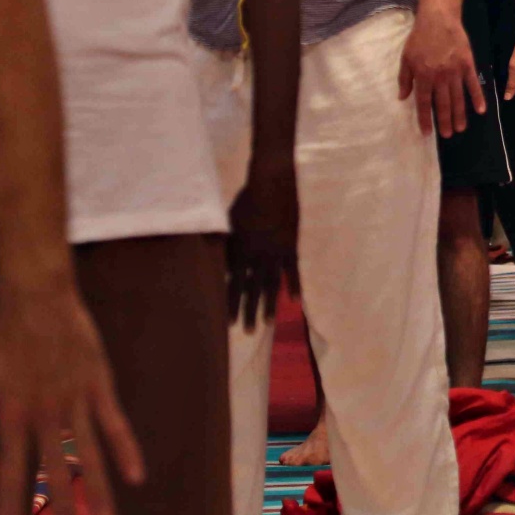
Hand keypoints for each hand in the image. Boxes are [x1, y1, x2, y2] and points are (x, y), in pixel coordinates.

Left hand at [0, 276, 144, 514]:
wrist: (33, 290)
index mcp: (11, 414)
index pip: (9, 472)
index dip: (10, 506)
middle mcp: (46, 414)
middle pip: (54, 473)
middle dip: (60, 512)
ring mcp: (76, 399)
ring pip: (88, 454)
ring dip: (96, 491)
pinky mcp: (98, 382)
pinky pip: (114, 423)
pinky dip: (125, 449)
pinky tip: (135, 475)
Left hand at [226, 158, 299, 332]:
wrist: (274, 183)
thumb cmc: (249, 198)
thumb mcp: (230, 219)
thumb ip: (227, 241)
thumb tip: (219, 258)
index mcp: (240, 249)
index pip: (233, 283)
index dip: (231, 303)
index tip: (228, 322)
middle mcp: (257, 255)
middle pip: (252, 288)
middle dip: (248, 311)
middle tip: (247, 332)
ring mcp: (277, 252)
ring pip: (272, 283)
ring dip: (269, 304)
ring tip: (268, 323)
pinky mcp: (293, 245)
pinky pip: (294, 269)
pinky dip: (294, 285)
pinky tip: (294, 301)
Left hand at [398, 9, 483, 136]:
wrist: (439, 19)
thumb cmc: (419, 38)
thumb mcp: (406, 58)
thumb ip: (404, 79)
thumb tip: (403, 98)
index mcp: (423, 76)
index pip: (424, 103)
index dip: (425, 119)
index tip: (427, 133)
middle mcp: (440, 77)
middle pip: (443, 104)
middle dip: (445, 122)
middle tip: (447, 135)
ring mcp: (456, 72)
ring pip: (458, 98)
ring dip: (459, 115)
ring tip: (460, 129)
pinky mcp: (468, 65)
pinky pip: (473, 84)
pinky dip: (477, 98)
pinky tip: (480, 110)